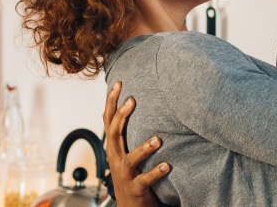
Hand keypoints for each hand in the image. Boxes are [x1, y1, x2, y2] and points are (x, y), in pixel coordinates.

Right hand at [103, 82, 167, 206]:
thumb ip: (119, 132)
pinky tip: (167, 166)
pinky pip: (146, 180)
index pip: (108, 121)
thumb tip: (112, 107)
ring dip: (143, 149)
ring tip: (157, 140)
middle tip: (132, 100)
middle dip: (121, 117)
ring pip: (130, 159)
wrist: (129, 205)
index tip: (118, 83)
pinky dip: (156, 173)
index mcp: (114, 147)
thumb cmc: (129, 174)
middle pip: (113, 134)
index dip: (111, 102)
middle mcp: (116, 158)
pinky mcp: (136, 187)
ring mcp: (125, 174)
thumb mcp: (121, 151)